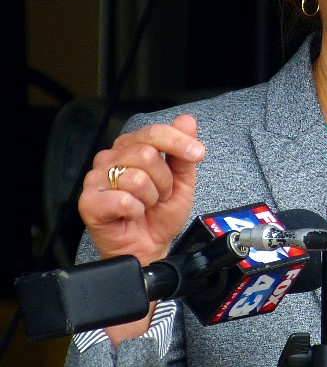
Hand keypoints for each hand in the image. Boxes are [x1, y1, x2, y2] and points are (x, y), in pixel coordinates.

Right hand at [78, 113, 205, 267]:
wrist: (149, 245)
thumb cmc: (160, 214)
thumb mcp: (182, 182)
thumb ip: (183, 153)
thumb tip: (187, 121)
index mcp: (131, 147)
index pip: (154, 133)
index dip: (178, 142)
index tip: (198, 154)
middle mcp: (111, 158)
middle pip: (146, 154)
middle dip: (164, 180)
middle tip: (160, 195)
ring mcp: (96, 179)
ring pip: (136, 177)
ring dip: (151, 198)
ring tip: (145, 205)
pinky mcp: (89, 201)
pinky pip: (122, 199)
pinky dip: (136, 210)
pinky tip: (132, 214)